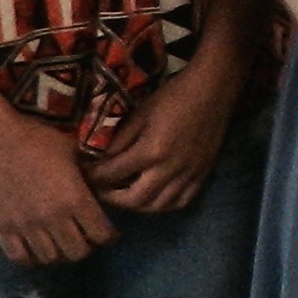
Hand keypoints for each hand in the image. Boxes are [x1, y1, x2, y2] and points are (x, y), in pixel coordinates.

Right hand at [0, 111, 116, 264]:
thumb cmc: (35, 136)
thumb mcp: (73, 149)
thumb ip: (91, 169)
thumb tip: (108, 178)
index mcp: (76, 198)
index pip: (102, 235)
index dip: (109, 236)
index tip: (108, 231)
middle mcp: (53, 217)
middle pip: (78, 252)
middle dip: (86, 246)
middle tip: (84, 236)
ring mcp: (26, 225)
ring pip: (51, 258)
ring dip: (59, 252)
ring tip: (60, 241)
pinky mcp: (1, 227)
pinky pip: (20, 257)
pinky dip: (31, 257)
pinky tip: (35, 245)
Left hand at [85, 62, 242, 213]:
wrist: (213, 91)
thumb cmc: (173, 97)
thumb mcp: (140, 114)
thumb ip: (120, 140)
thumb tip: (100, 158)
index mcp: (151, 151)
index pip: (113, 173)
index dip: (94, 175)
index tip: (84, 173)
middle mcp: (169, 169)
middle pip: (134, 199)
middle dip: (112, 198)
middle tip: (101, 189)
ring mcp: (188, 175)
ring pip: (158, 206)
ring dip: (136, 205)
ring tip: (125, 194)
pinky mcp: (202, 175)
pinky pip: (181, 201)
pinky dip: (164, 205)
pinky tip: (154, 197)